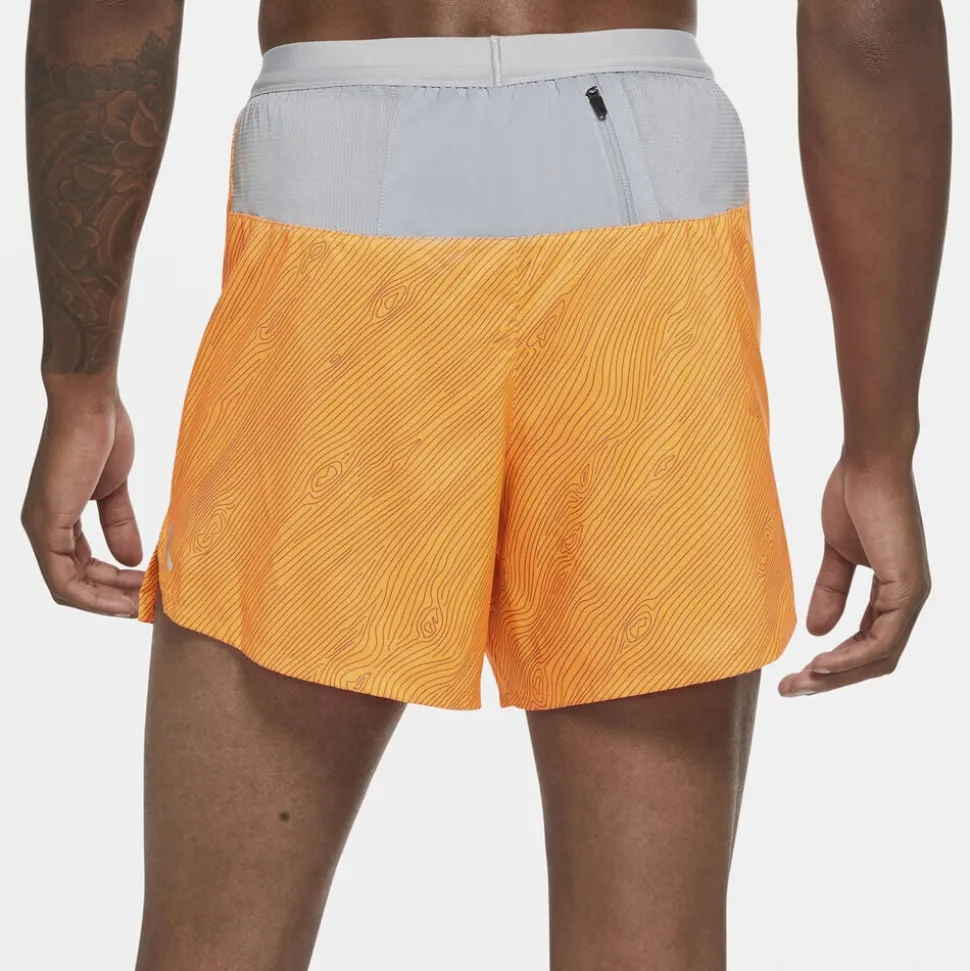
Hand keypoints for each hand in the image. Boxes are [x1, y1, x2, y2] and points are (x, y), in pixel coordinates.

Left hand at [22, 392, 144, 616]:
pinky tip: (124, 598)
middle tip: (149, 607)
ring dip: (106, 603)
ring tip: (142, 608)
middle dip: (113, 600)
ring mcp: (41, 528)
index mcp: (56, 520)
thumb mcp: (114, 488)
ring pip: (68, 587)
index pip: (80, 571)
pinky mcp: (48, 524)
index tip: (147, 592)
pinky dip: (94, 595)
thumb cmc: (103, 432)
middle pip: (74, 585)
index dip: (113, 587)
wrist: (90, 402)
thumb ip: (120, 524)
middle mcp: (42, 529)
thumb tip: (133, 559)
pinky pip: (64, 578)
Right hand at [779, 455, 929, 696]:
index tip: (795, 674)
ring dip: (837, 675)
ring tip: (800, 682)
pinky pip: (882, 639)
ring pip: (880, 657)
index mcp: (894, 594)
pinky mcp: (907, 587)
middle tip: (790, 689)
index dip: (833, 666)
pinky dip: (851, 656)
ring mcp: (912, 595)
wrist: (868, 463)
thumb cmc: (854, 496)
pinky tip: (821, 661)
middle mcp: (908, 600)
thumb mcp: (837, 553)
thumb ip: (830, 591)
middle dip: (830, 680)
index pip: (868, 646)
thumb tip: (815, 630)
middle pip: (874, 661)